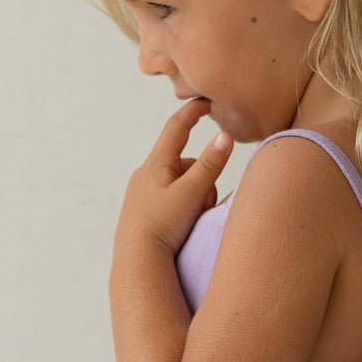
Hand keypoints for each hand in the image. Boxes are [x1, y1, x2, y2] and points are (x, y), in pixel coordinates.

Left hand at [116, 95, 232, 258]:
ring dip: (196, 196)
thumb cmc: (162, 227)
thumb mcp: (191, 194)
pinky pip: (173, 198)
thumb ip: (210, 165)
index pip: (177, 126)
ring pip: (183, 183)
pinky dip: (184, 206)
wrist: (136, 261)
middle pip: (187, 163)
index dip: (194, 111)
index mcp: (156, 164)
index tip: (207, 100)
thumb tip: (225, 136)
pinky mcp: (145, 209)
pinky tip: (180, 225)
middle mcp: (147, 173)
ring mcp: (144, 192)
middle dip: (203, 178)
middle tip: (203, 204)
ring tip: (191, 219)